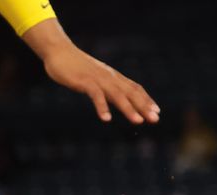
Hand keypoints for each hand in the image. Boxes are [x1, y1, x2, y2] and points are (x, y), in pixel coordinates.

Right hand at [23, 20, 157, 123]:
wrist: (58, 51)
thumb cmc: (79, 67)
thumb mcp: (98, 78)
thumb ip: (110, 89)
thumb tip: (123, 102)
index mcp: (114, 77)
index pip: (135, 88)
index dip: (146, 100)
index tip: (157, 112)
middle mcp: (110, 78)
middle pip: (130, 93)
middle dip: (143, 106)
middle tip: (155, 119)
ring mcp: (98, 79)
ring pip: (117, 95)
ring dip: (128, 108)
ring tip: (138, 121)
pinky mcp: (84, 81)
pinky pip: (95, 95)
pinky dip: (102, 107)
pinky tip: (106, 119)